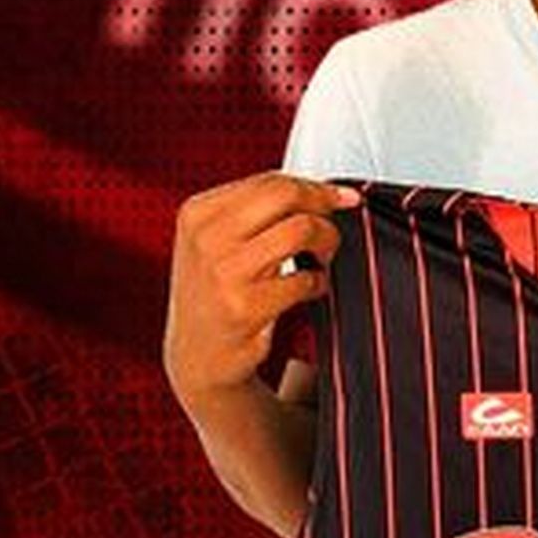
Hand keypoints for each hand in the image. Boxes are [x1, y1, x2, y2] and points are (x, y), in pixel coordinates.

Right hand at [163, 172, 357, 409]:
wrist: (197, 356)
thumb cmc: (216, 292)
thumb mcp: (217, 242)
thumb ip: (257, 211)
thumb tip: (326, 191)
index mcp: (198, 213)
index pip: (270, 181)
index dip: (315, 187)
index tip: (340, 196)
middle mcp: (206, 238)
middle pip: (286, 196)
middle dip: (323, 207)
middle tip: (331, 228)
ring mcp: (223, 273)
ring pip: (300, 230)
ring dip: (326, 243)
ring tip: (321, 259)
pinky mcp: (244, 308)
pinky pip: (304, 279)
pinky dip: (318, 282)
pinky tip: (310, 288)